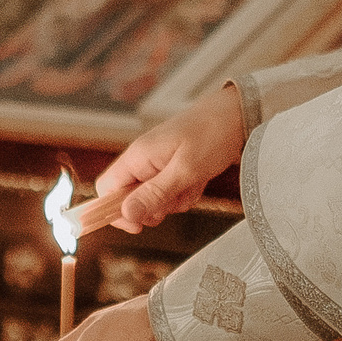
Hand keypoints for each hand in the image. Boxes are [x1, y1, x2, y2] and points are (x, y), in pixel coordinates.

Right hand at [91, 83, 243, 233]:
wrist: (236, 115)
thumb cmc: (212, 134)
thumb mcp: (185, 170)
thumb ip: (154, 194)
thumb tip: (126, 215)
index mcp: (136, 157)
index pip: (105, 190)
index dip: (115, 212)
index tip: (138, 225)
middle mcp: (142, 161)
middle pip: (130, 200)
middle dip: (153, 208)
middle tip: (175, 198)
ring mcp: (156, 165)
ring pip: (153, 200)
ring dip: (174, 201)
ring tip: (192, 183)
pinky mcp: (171, 169)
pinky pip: (170, 194)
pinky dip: (185, 194)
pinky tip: (198, 181)